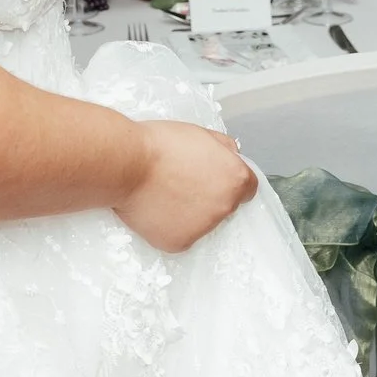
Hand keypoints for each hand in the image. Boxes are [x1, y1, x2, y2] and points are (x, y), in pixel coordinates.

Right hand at [117, 120, 257, 252]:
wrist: (128, 164)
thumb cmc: (161, 144)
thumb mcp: (202, 134)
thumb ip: (225, 149)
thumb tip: (232, 157)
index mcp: (235, 180)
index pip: (248, 189)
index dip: (230, 181)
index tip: (216, 179)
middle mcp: (224, 208)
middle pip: (225, 206)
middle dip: (210, 196)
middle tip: (183, 182)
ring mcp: (202, 229)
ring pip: (202, 222)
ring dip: (191, 212)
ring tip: (166, 193)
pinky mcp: (179, 243)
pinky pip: (180, 235)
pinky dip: (171, 226)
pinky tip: (157, 208)